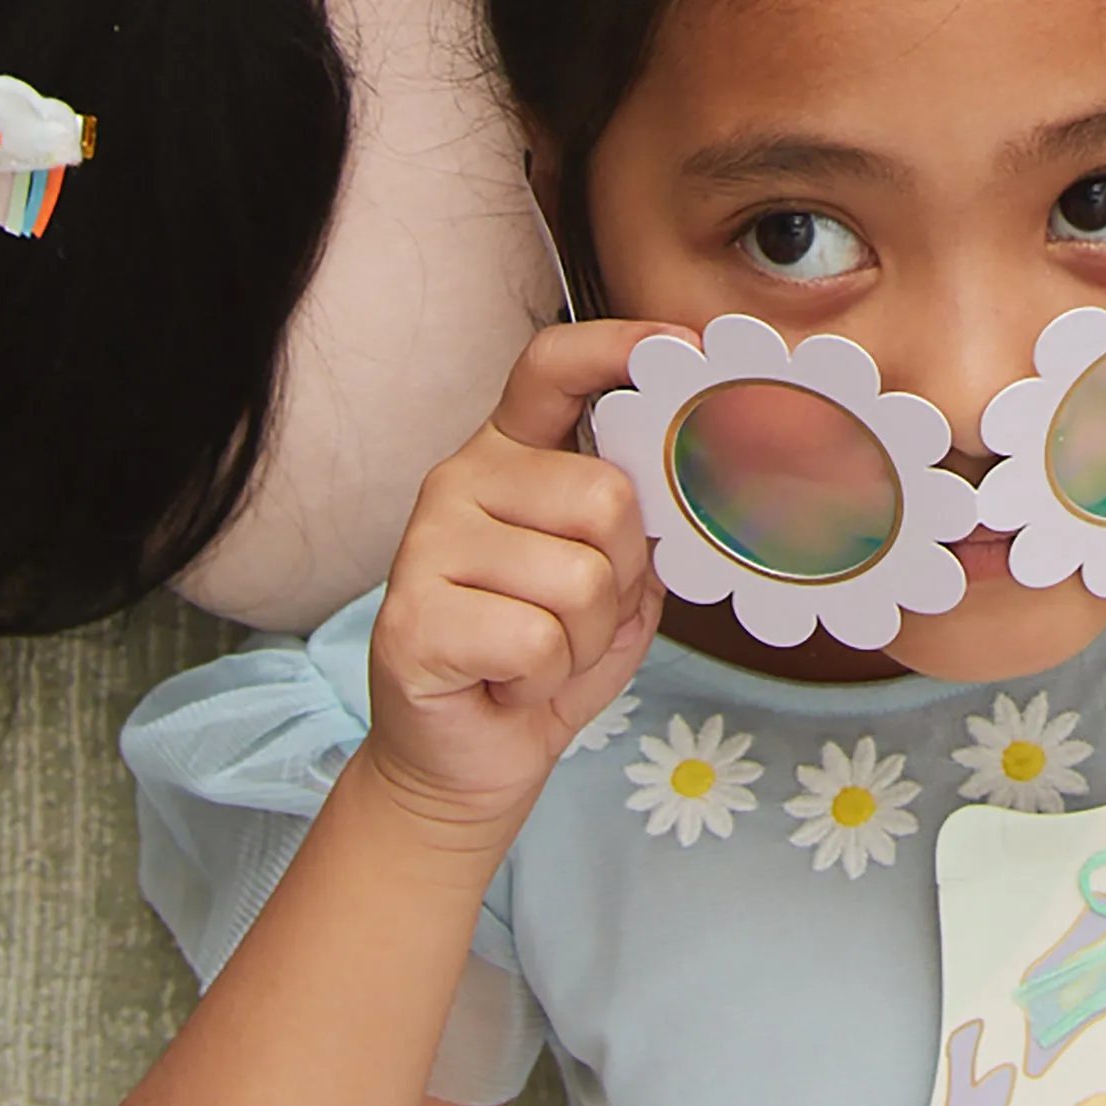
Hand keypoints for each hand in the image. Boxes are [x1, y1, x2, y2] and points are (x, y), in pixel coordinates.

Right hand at [363, 320, 685, 841]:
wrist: (467, 759)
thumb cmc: (544, 659)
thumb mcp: (616, 584)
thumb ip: (641, 526)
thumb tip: (694, 477)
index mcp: (511, 456)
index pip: (551, 368)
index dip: (616, 347)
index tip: (678, 346)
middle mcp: (461, 479)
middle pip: (604, 497)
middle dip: (621, 578)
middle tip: (575, 620)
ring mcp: (426, 543)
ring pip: (580, 579)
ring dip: (583, 641)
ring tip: (539, 655)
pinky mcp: (412, 614)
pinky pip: (538, 639)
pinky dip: (545, 680)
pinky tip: (505, 681)